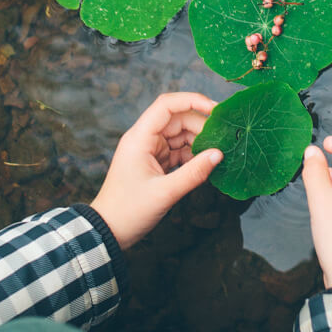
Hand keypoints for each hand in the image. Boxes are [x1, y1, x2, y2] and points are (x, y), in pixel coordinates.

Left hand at [91, 92, 222, 248]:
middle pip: (177, 119)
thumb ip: (194, 173)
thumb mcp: (165, 192)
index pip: (166, 105)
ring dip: (198, 141)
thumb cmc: (129, 211)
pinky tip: (206, 164)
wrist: (109, 230)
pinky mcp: (155, 162)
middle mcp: (144, 139)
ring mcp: (149, 150)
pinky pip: (178, 151)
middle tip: (223, 138)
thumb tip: (218, 155)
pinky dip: (192, 155)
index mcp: (140, 138)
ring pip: (179, 135)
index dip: (192, 100)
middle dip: (201, 126)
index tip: (216, 109)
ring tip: (218, 152)